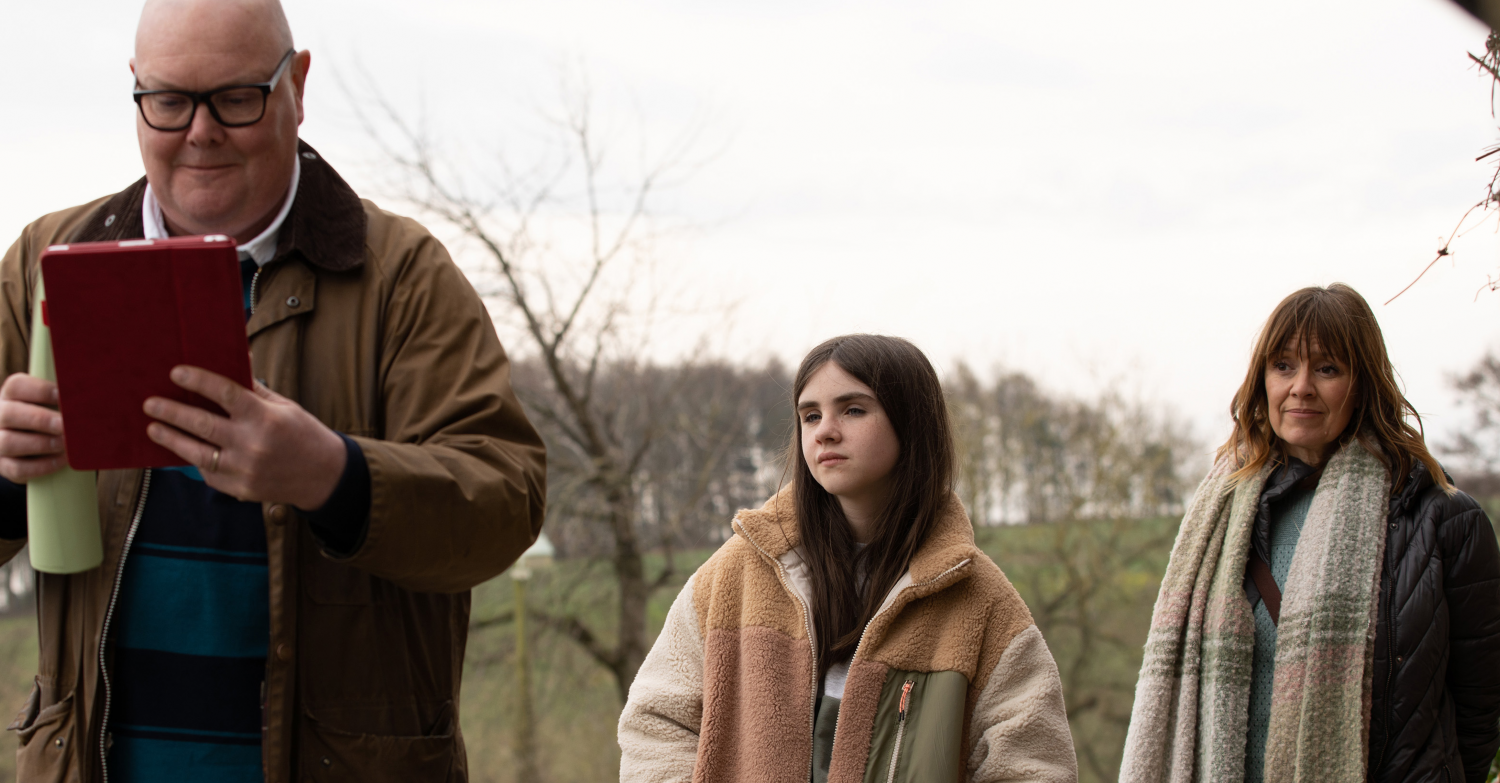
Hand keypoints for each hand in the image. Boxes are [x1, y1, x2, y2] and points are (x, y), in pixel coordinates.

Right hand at [0, 373, 67, 481]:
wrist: (35, 447)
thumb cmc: (51, 417)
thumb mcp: (55, 404)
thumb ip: (67, 400)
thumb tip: (95, 398)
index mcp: (12, 395)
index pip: (17, 386)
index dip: (41, 390)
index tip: (64, 396)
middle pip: (9, 414)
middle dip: (40, 419)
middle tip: (64, 425)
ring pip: (8, 442)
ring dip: (41, 444)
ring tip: (65, 445)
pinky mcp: (3, 465)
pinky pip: (17, 468)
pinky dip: (41, 466)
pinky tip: (61, 461)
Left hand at [144, 365, 346, 507]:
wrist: (324, 476)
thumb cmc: (303, 434)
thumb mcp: (284, 407)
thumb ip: (254, 390)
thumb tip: (233, 362)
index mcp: (266, 418)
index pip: (225, 393)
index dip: (198, 381)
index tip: (176, 373)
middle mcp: (252, 444)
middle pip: (202, 424)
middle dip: (172, 412)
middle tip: (150, 403)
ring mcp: (243, 470)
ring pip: (196, 453)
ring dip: (171, 438)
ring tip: (153, 428)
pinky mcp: (238, 489)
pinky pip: (207, 472)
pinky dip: (193, 459)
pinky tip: (182, 449)